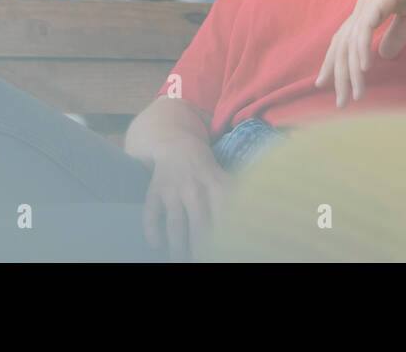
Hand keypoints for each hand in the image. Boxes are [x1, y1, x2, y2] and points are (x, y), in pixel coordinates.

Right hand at [142, 137, 233, 260]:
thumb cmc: (205, 169)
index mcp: (216, 186)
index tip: (226, 251)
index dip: (224, 236)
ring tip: (179, 260)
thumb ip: (234, 198)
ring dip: (177, 244)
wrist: (176, 144)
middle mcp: (194, 188)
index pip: (222, 216)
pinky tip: (155, 244)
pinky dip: (152, 228)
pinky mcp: (155, 190)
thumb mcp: (223, 178)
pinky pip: (152, 212)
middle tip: (201, 261)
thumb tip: (254, 222)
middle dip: (201, 246)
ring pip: (176, 221)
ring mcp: (173, 189)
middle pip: (199, 223)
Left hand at [315, 0, 405, 107]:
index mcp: (366, 10)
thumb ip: (397, 34)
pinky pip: (365, 30)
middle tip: (340, 103)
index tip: (327, 85)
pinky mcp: (379, 0)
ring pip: (351, 44)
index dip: (334, 63)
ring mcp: (367, 3)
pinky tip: (363, 69)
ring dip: (351, 72)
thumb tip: (385, 56)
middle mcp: (361, 8)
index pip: (343, 42)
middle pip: (341, 47)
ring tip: (354, 95)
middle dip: (338, 76)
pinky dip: (361, 51)